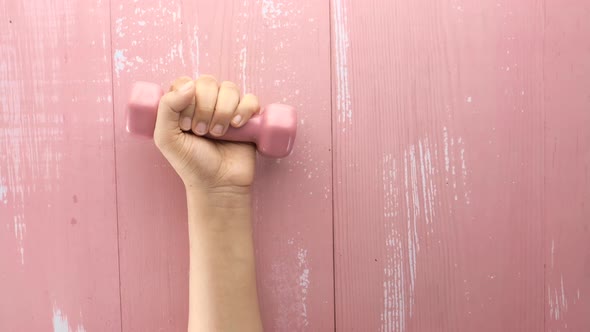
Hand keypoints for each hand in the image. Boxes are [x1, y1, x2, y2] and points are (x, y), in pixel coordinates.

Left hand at [153, 75, 259, 193]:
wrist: (217, 184)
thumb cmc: (191, 163)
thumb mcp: (166, 138)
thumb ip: (166, 108)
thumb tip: (189, 85)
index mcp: (184, 104)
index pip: (186, 82)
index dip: (187, 100)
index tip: (186, 125)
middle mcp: (206, 102)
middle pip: (208, 82)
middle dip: (205, 108)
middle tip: (202, 132)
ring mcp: (228, 109)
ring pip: (230, 89)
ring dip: (223, 111)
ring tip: (218, 133)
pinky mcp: (248, 118)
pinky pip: (250, 99)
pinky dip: (244, 110)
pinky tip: (236, 126)